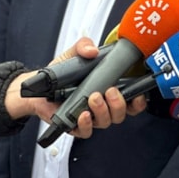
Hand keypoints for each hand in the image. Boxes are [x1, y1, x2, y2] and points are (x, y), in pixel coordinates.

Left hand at [4, 38, 147, 138]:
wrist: (40, 87)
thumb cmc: (61, 74)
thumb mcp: (74, 54)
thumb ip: (84, 46)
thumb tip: (92, 50)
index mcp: (109, 90)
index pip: (131, 101)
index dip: (138, 102)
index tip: (138, 94)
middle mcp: (103, 106)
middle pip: (121, 114)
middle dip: (119, 104)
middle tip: (110, 91)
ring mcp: (91, 117)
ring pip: (105, 122)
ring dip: (102, 110)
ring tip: (93, 97)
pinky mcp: (75, 126)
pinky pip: (85, 131)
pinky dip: (86, 124)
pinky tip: (82, 114)